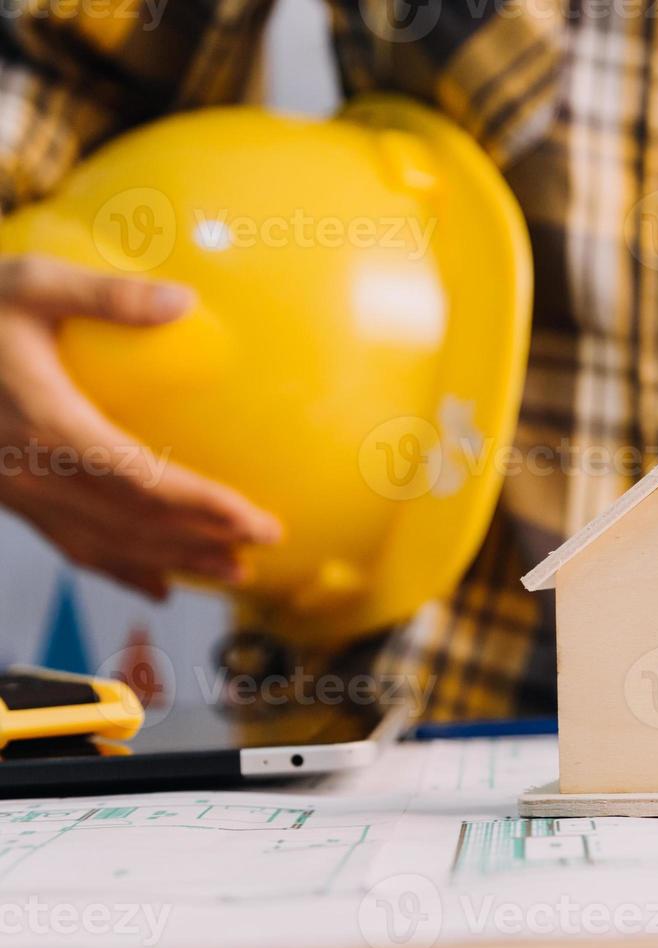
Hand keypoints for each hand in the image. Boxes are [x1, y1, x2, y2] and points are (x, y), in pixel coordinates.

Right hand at [0, 255, 280, 599]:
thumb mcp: (30, 284)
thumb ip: (106, 296)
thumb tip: (183, 301)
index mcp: (47, 425)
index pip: (142, 482)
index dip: (202, 507)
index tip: (255, 520)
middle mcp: (32, 472)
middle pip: (132, 524)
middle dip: (201, 542)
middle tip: (263, 550)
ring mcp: (18, 492)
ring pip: (105, 543)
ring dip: (172, 562)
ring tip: (231, 574)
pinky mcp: (11, 497)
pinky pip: (71, 543)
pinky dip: (120, 568)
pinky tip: (159, 584)